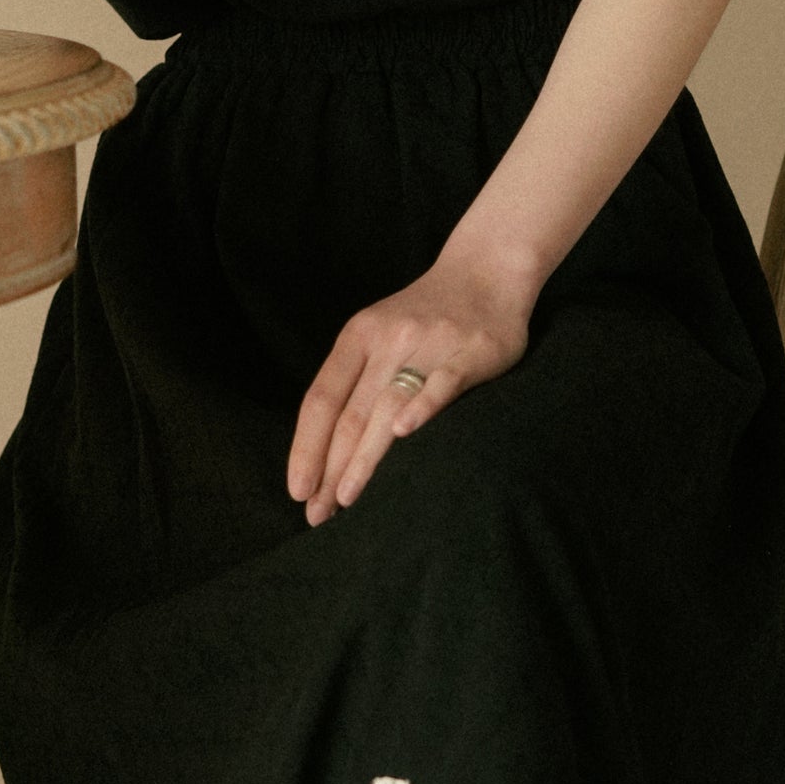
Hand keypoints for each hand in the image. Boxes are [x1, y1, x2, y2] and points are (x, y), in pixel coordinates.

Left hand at [286, 244, 542, 526]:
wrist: (487, 269)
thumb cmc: (426, 315)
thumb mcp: (378, 332)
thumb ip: (357, 380)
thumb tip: (327, 449)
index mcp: (358, 335)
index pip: (322, 399)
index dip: (306, 446)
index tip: (297, 490)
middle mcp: (388, 339)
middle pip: (351, 413)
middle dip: (330, 468)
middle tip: (317, 514)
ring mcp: (430, 343)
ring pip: (388, 406)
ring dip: (364, 456)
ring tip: (347, 498)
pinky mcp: (472, 351)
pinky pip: (444, 382)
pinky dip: (423, 407)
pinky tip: (405, 434)